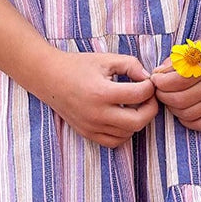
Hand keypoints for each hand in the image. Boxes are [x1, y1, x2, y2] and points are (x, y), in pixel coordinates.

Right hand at [37, 50, 159, 148]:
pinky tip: (122, 118)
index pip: (139, 95)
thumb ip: (131, 65)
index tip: (147, 81)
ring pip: (128, 133)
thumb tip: (147, 78)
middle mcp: (97, 114)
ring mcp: (92, 127)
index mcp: (102, 92)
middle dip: (150, 108)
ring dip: (138, 120)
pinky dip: (124, 132)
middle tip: (148, 97)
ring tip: (134, 105)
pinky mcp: (87, 134)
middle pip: (138, 121)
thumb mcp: (106, 59)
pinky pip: (114, 142)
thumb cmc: (78, 66)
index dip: (150, 87)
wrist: (50, 78)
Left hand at [151, 30, 200, 131]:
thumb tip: (156, 74)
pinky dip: (186, 121)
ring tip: (170, 98)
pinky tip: (182, 110)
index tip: (155, 78)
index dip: (159, 82)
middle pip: (179, 100)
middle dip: (162, 96)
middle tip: (159, 89)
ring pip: (187, 114)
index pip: (176, 81)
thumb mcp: (195, 47)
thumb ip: (175, 61)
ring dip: (172, 108)